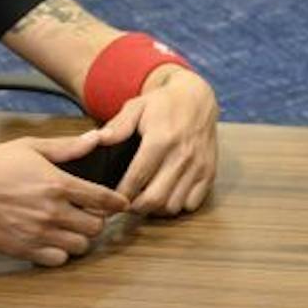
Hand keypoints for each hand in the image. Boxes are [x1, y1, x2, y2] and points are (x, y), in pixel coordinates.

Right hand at [0, 132, 130, 265]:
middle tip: (87, 214)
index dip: (116, 202)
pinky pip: (58, 260)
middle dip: (96, 220)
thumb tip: (96, 139)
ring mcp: (39, 234)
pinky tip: (51, 241)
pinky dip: (59, 253)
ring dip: (79, 238)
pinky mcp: (25, 250)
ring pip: (80, 246)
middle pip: (96, 227)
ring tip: (69, 228)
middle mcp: (53, 212)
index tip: (119, 203)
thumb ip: (66, 147)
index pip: (104, 199)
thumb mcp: (29, 147)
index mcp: (58, 184)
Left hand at [95, 63, 218, 215]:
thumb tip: (98, 140)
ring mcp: (198, 166)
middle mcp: (182, 155)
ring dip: (156, 209)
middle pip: (155, 200)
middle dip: (136, 207)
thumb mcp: (136, 106)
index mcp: (161, 140)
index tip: (111, 199)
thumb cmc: (162, 104)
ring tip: (145, 199)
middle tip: (126, 204)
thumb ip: (118, 126)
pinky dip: (177, 205)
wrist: (197, 98)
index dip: (120, 194)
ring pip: (173, 206)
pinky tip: (167, 194)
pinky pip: (192, 204)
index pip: (136, 178)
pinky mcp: (210, 172)